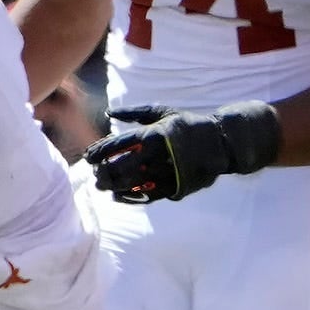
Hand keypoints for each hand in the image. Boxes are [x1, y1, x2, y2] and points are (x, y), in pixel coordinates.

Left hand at [84, 100, 280, 204]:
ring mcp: (167, 172)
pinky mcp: (175, 187)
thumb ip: (135, 112)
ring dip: (114, 187)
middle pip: (121, 167)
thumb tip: (109, 113)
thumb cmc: (187, 125)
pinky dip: (130, 198)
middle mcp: (158, 154)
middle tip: (95, 176)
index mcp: (154, 133)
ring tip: (103, 187)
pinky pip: (147, 196)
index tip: (88, 157)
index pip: (118, 144)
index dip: (100, 152)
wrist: (221, 143)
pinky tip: (119, 197)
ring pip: (132, 184)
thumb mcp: (163, 112)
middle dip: (104, 173)